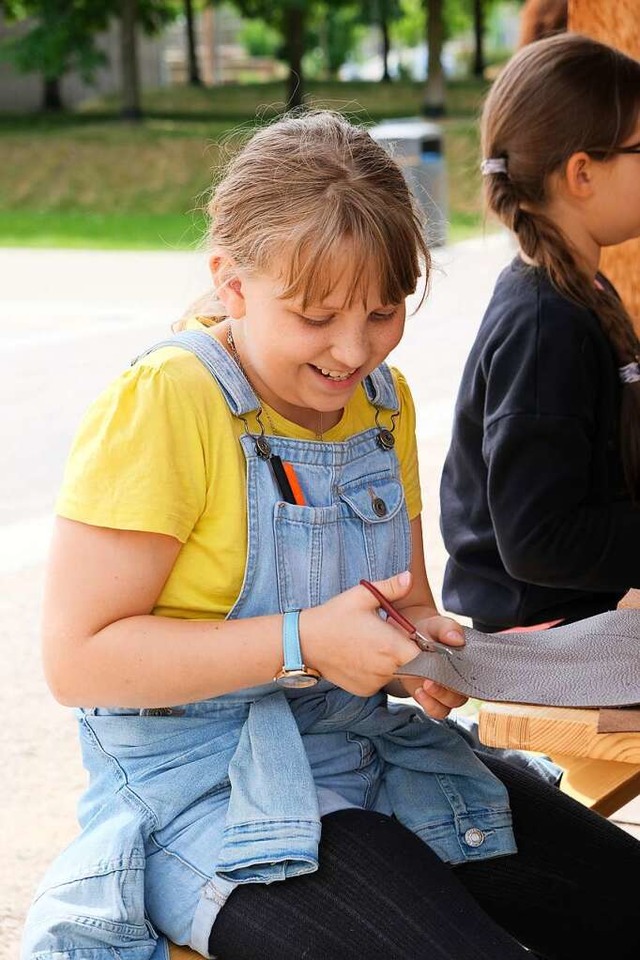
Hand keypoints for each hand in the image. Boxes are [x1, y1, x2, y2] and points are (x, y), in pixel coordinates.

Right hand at [300, 571, 422, 696]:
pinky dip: (377, 671)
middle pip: (413, 665)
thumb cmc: (334, 616)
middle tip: (388, 634)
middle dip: (407, 651)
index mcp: (392, 647)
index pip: (427, 655)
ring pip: (397, 673)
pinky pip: (381, 681)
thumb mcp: (362, 596)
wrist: (304, 642)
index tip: (413, 634)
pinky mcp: (365, 691)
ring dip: (391, 661)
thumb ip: (391, 587)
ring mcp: (375, 683)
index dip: (425, 645)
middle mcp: (387, 670)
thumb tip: (410, 577)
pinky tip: (361, 656)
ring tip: (371, 643)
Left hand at [394, 613, 466, 718]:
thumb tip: (457, 638)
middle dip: (447, 691)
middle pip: (462, 695)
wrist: (410, 636)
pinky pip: (437, 709)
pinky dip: (430, 705)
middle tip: (431, 681)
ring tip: (424, 687)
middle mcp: (459, 677)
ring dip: (438, 699)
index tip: (450, 671)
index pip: (477, 674)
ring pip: (450, 704)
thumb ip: (447, 628)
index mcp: (466, 660)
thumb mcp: (437, 625)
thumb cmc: (429, 631)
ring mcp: (446, 688)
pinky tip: (420, 692)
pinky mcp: (432, 696)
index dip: (466, 677)